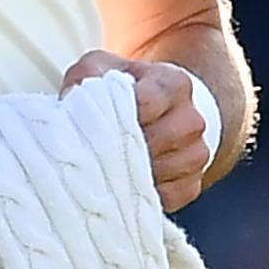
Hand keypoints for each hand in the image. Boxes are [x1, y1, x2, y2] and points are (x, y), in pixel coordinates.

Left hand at [61, 50, 209, 214]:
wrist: (152, 113)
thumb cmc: (119, 91)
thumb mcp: (99, 70)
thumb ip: (85, 78)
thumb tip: (71, 104)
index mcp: (172, 83)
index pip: (147, 102)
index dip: (117, 115)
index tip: (94, 124)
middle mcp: (191, 118)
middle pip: (159, 139)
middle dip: (122, 148)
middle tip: (94, 152)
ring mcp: (196, 152)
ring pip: (166, 170)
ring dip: (133, 174)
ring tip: (106, 171)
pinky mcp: (192, 183)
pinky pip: (171, 197)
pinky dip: (145, 197)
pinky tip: (124, 189)